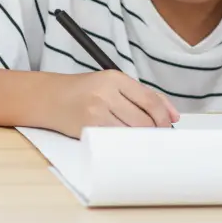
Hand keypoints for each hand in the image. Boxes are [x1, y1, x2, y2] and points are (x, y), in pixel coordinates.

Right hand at [46, 71, 178, 136]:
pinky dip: (124, 145)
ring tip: (138, 141)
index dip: (164, 116)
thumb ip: (141, 95)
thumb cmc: (82, 92)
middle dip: (153, 131)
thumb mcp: (110, 84)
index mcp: (115, 78)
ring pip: (131, 132)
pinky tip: (122, 144)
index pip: (150, 100)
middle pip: (143, 119)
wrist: (48, 98)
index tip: (168, 126)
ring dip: (139, 140)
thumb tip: (173, 115)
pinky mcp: (87, 128)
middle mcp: (106, 92)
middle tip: (155, 138)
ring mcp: (96, 111)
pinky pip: (115, 141)